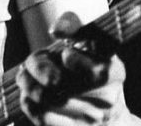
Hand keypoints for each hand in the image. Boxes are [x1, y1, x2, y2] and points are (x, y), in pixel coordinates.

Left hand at [16, 12, 133, 125]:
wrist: (106, 117)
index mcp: (115, 74)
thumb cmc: (88, 68)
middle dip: (36, 65)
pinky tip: (29, 94)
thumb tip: (57, 30)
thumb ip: (73, 24)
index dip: (73, 60)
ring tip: (25, 76)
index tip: (65, 54)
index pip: (96, 71)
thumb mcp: (89, 43)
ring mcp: (88, 121)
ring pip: (43, 98)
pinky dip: (27, 101)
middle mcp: (105, 101)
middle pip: (57, 82)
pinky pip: (39, 115)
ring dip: (26, 82)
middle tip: (31, 60)